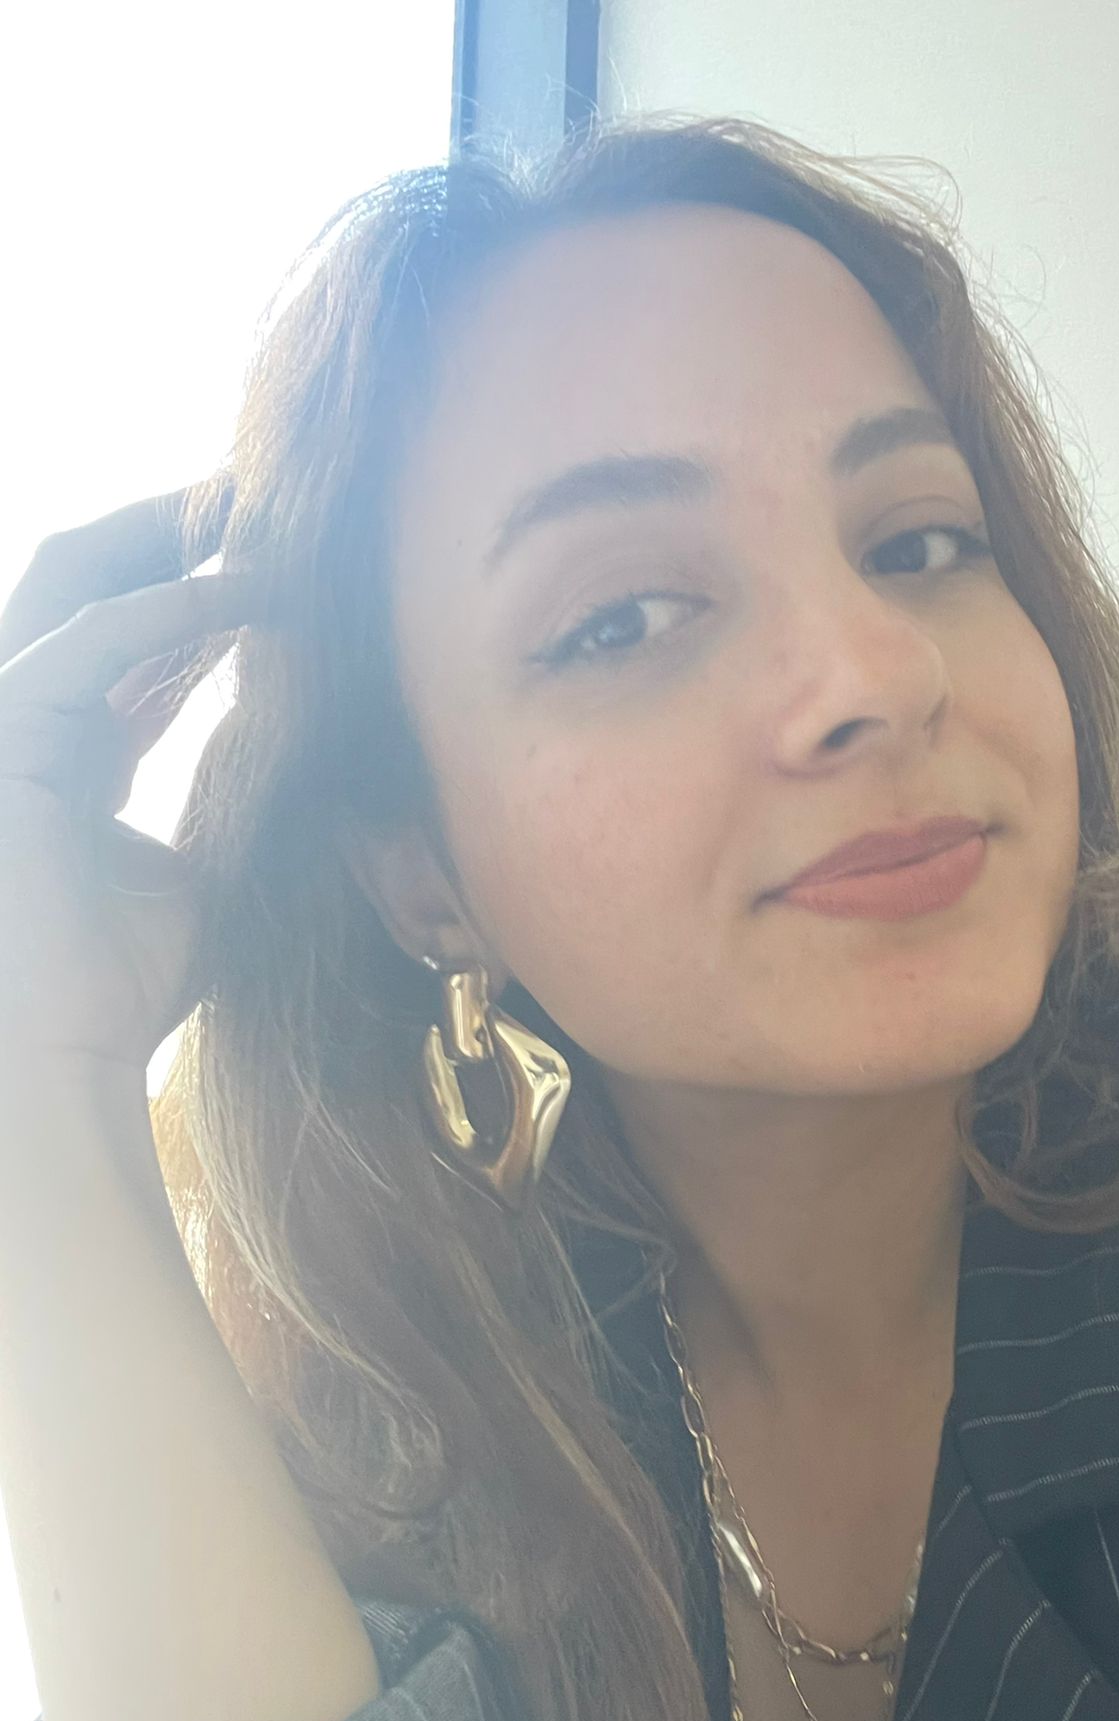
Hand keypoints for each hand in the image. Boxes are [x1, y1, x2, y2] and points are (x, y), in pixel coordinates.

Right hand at [0, 480, 270, 1075]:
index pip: (136, 637)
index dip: (211, 586)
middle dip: (176, 527)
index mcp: (71, 747)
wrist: (59, 1057)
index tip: (295, 558)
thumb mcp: (203, 874)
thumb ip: (233, 803)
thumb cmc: (122, 988)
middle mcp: (28, 717)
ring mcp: (4, 719)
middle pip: (93, 578)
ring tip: (263, 507)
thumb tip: (315, 754)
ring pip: (78, 581)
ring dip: (171, 537)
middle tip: (271, 492)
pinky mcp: (2, 736)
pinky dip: (168, 609)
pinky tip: (247, 589)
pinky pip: (87, 642)